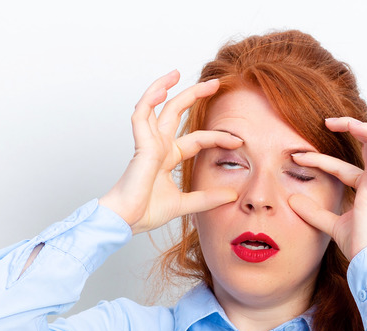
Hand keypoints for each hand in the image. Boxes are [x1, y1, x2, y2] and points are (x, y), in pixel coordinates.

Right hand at [99, 70, 242, 234]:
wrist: (127, 221)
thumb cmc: (146, 212)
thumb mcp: (186, 204)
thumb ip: (208, 198)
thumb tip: (233, 194)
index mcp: (168, 157)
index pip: (197, 139)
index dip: (218, 138)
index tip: (238, 140)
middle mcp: (158, 146)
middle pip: (176, 112)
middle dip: (194, 95)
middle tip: (215, 83)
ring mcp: (148, 143)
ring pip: (156, 107)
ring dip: (166, 88)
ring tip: (179, 72)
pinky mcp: (140, 146)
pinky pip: (141, 116)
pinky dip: (149, 101)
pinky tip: (162, 91)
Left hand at [287, 117, 366, 260]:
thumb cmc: (359, 247)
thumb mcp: (330, 225)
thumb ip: (314, 212)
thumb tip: (292, 200)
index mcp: (366, 191)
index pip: (341, 167)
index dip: (319, 160)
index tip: (295, 156)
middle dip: (350, 129)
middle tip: (327, 122)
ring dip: (364, 130)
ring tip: (343, 121)